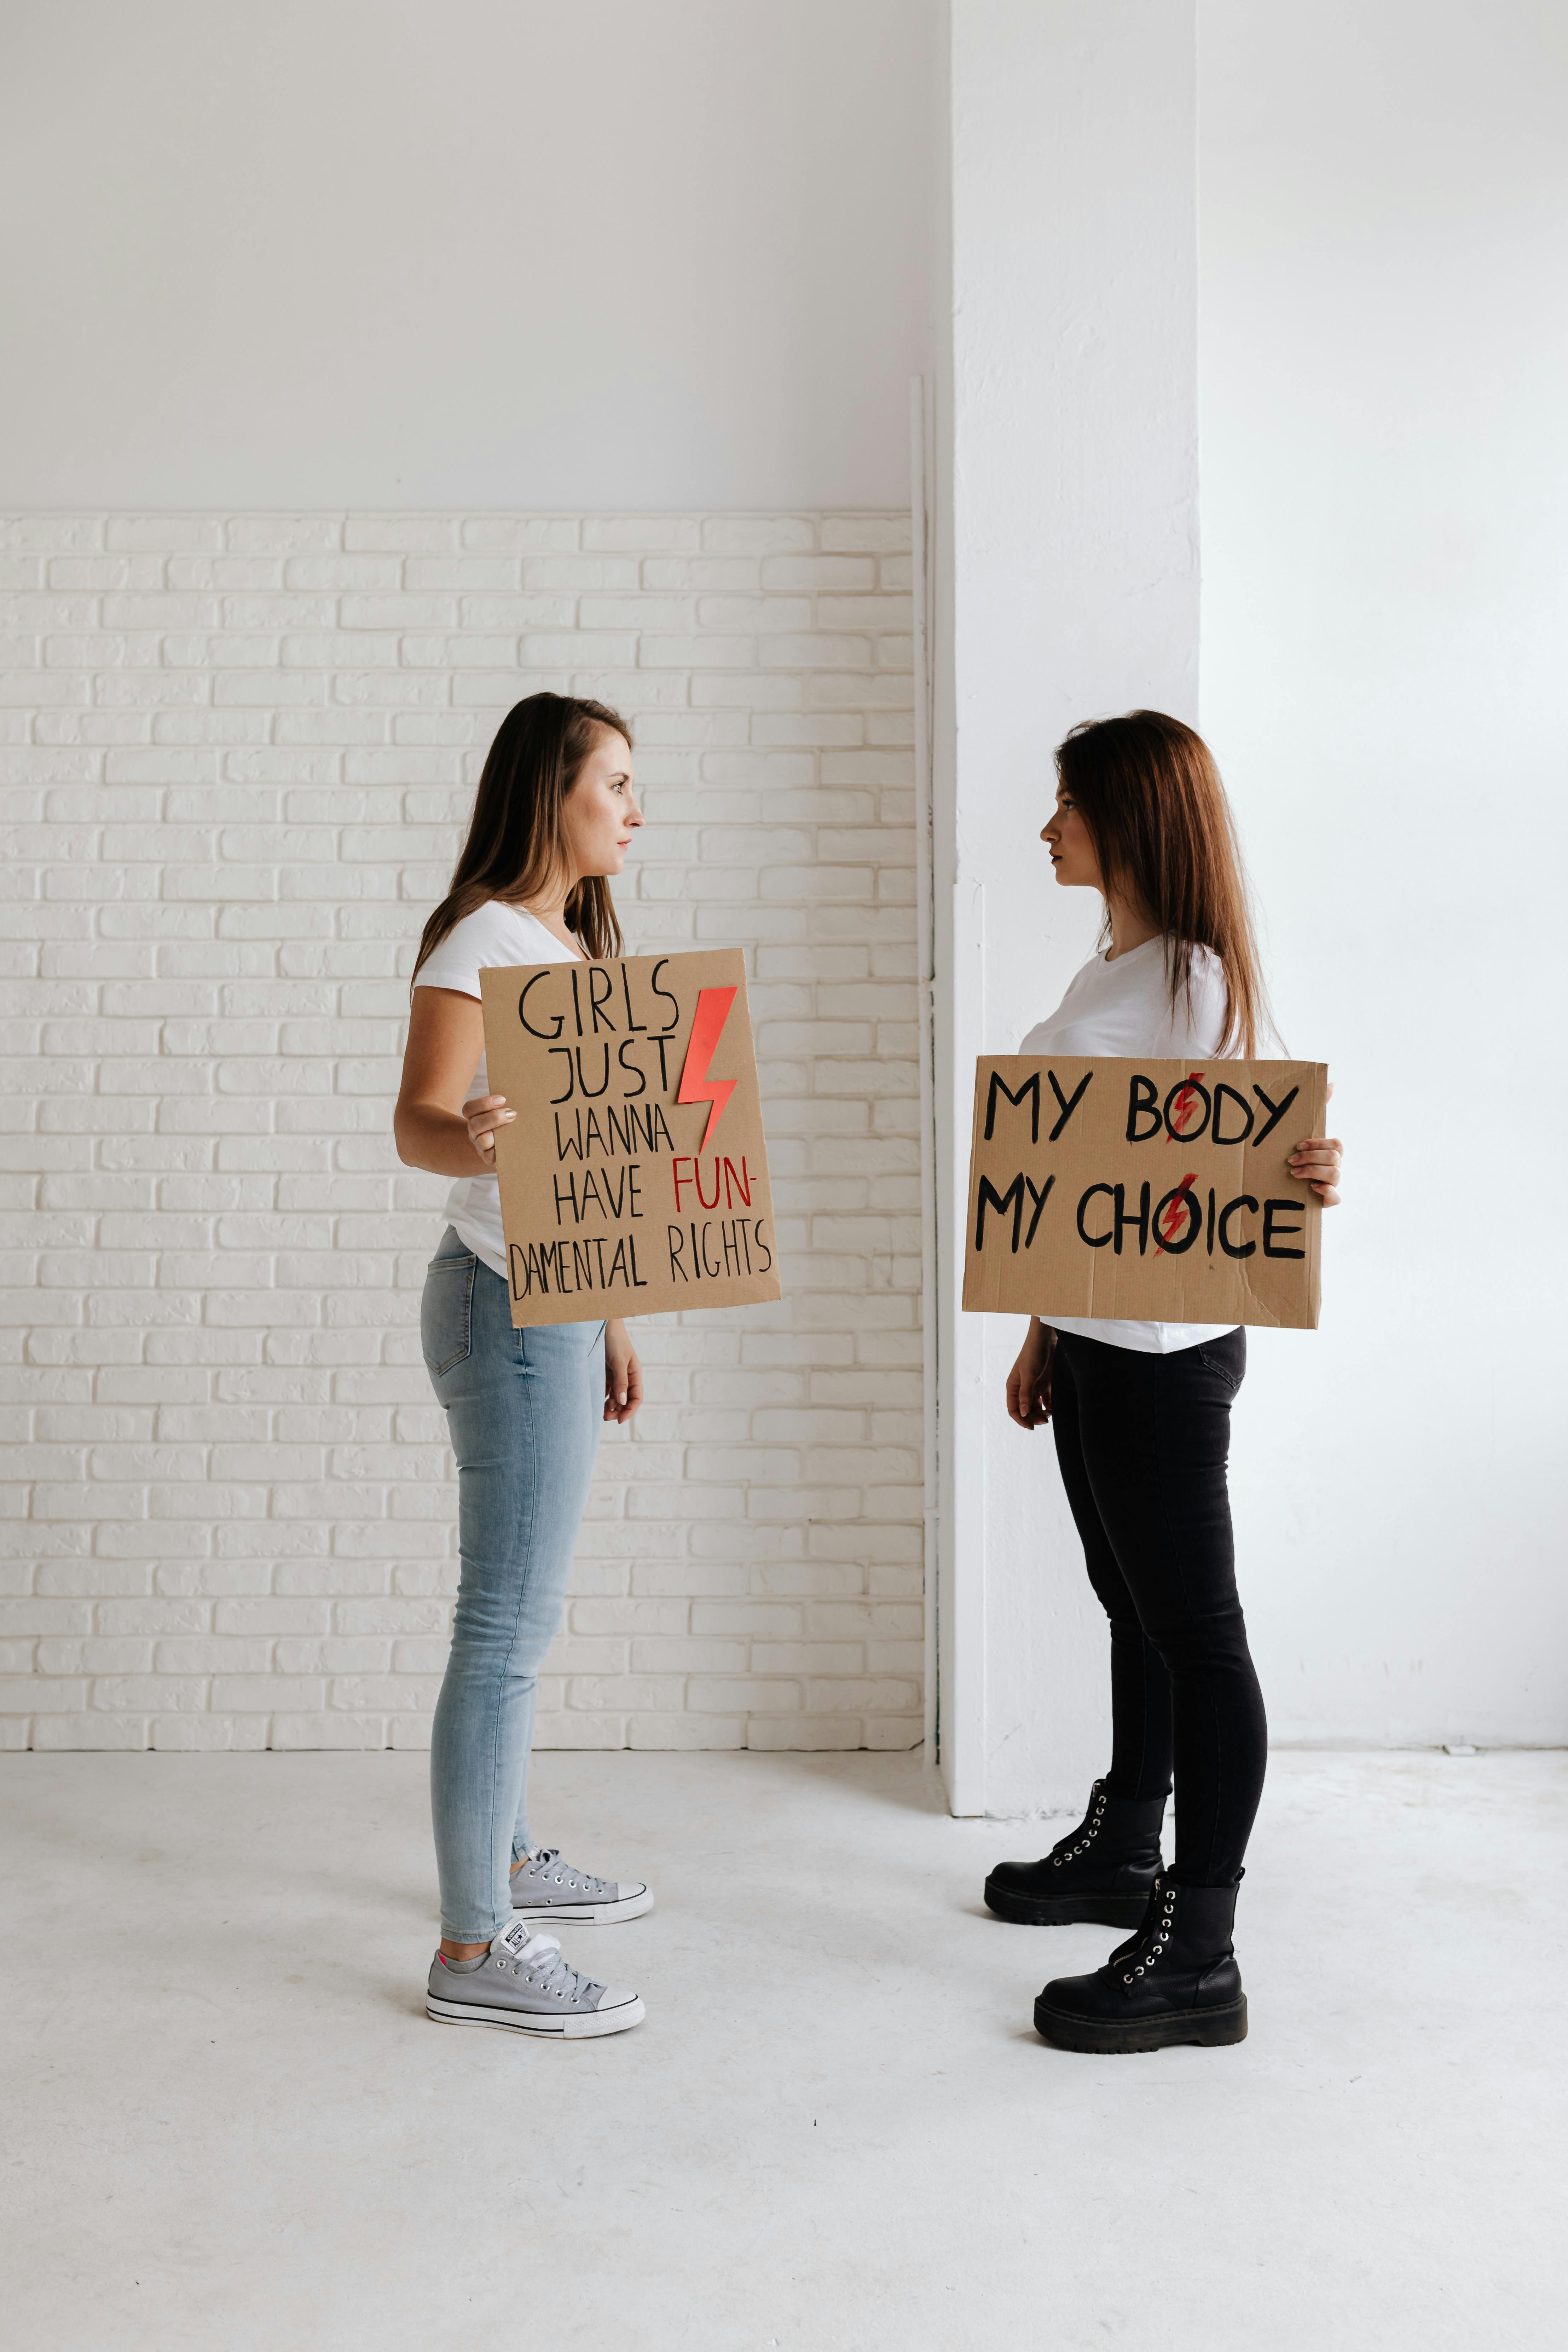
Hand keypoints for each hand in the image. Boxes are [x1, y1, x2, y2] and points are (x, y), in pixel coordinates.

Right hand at [462, 1093, 514, 1164]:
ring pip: (483, 1141)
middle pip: (474, 1125)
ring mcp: (480, 1147)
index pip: (469, 1109)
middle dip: (494, 1118)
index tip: (502, 1099)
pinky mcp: (489, 1159)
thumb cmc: (510, 1126)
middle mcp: (475, 1133)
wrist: (512, 1148)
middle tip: (512, 1113)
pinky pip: (491, 1156)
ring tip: (513, 1129)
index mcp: (476, 1118)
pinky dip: (501, 1149)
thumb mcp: (505, 1114)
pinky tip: (512, 1144)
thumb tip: (520, 1094)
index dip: (483, 1103)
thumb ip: (505, 1106)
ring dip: (497, 1133)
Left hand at [604, 1320, 643, 1424]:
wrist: (601, 1323)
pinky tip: (594, 1402)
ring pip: (614, 1396)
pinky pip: (605, 1389)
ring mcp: (615, 1374)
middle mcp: (626, 1375)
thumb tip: (622, 1403)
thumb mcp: (619, 1361)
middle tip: (605, 1418)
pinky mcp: (605, 1371)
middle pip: (625, 1399)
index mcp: (634, 1373)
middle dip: (617, 1410)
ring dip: (608, 1406)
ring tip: (599, 1413)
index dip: (629, 1410)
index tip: (619, 1420)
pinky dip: (601, 1397)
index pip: (636, 1397)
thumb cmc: (614, 1340)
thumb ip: (621, 1382)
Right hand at [1006, 1319, 1055, 1429]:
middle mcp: (1022, 1388)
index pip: (1013, 1409)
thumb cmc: (1033, 1354)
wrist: (1047, 1338)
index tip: (1032, 1427)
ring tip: (1050, 1413)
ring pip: (1037, 1407)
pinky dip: (1051, 1405)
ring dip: (1043, 1413)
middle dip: (1034, 1417)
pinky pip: (1047, 1399)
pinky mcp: (1046, 1383)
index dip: (1021, 1420)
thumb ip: (1025, 1395)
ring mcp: (1034, 1386)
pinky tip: (1055, 1406)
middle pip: (1026, 1410)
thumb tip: (1023, 1414)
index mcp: (1013, 1387)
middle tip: (1045, 1421)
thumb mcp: (1029, 1375)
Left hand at [1289, 1081, 1342, 1205]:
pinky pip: (1337, 1197)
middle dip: (1311, 1157)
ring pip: (1335, 1174)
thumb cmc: (1294, 1159)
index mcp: (1329, 1153)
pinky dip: (1326, 1192)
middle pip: (1335, 1158)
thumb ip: (1317, 1109)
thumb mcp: (1300, 1136)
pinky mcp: (1329, 1200)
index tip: (1298, 1145)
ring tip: (1293, 1173)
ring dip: (1312, 1171)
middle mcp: (1334, 1168)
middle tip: (1290, 1161)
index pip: (1336, 1144)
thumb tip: (1330, 1083)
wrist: (1281, 1189)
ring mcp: (1333, 1184)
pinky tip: (1312, 1188)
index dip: (1318, 1143)